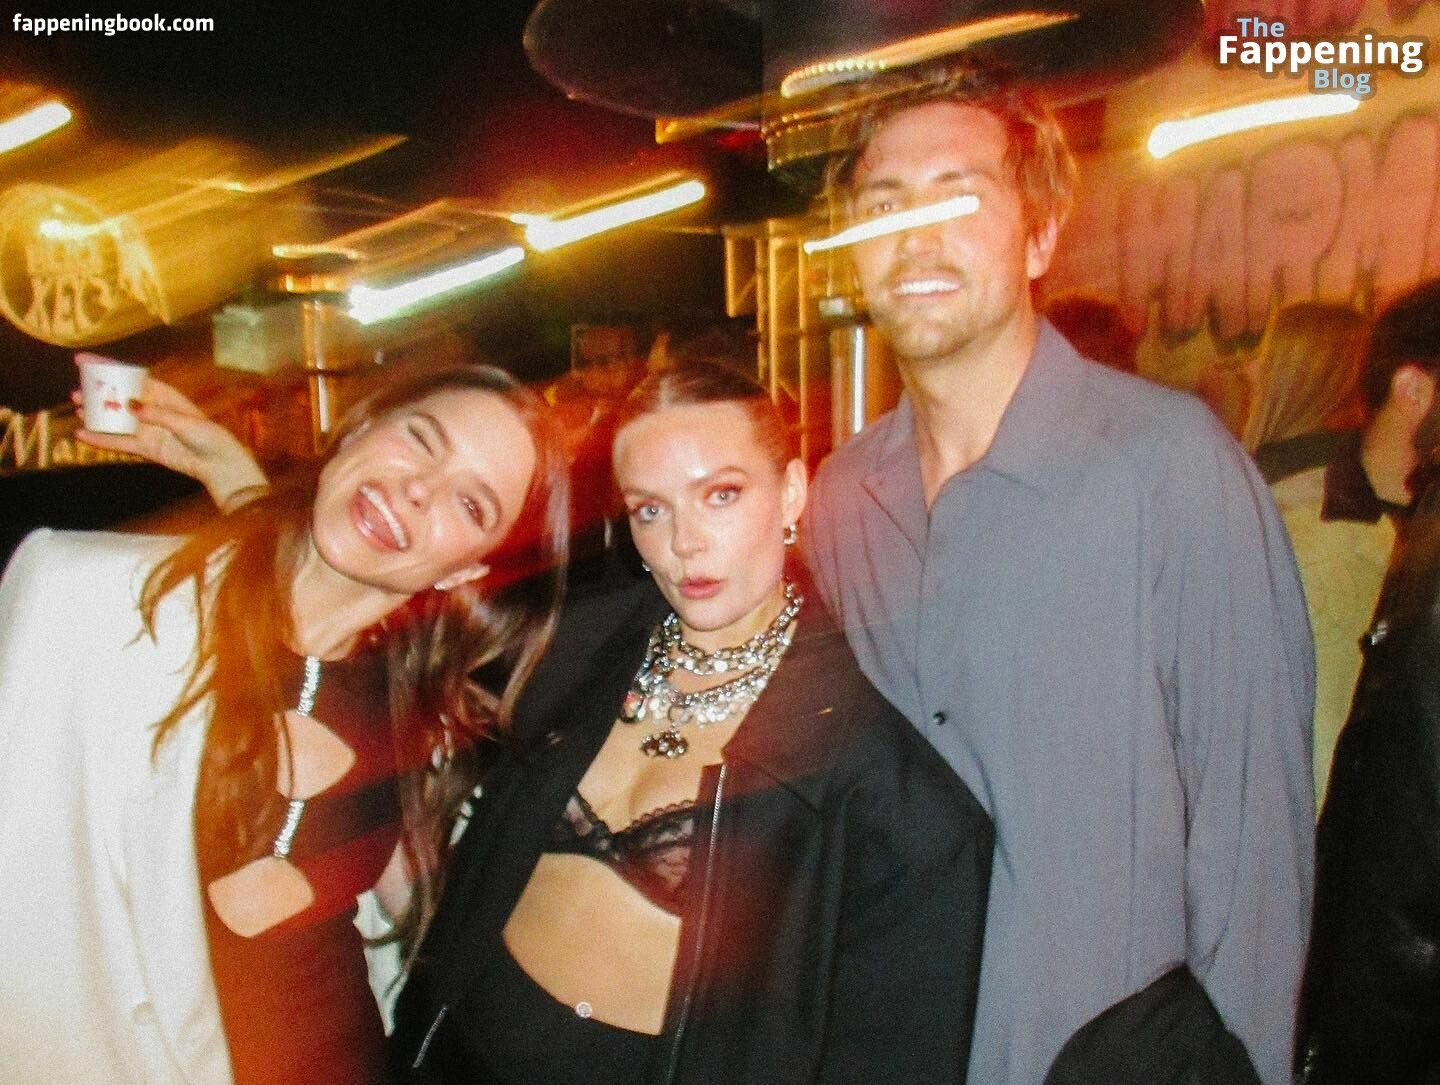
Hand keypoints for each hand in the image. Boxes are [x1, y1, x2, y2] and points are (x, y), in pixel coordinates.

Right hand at [75, 376, 269, 512]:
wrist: (218, 464)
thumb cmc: (209, 437)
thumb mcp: (185, 422)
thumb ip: (158, 414)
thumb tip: (131, 406)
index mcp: (164, 395)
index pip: (131, 377)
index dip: (108, 367)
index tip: (83, 360)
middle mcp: (152, 410)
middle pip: (119, 398)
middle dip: (98, 394)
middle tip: (76, 392)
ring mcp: (147, 429)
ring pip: (116, 419)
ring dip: (96, 415)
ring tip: (77, 408)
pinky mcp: (146, 448)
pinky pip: (120, 442)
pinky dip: (101, 439)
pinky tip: (83, 434)